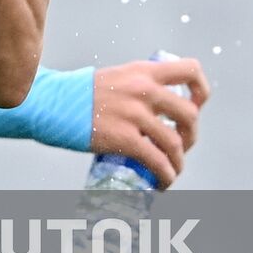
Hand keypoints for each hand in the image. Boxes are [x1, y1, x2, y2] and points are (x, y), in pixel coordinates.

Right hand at [90, 57, 210, 188]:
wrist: (51, 103)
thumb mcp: (115, 77)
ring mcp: (134, 114)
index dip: (201, 90)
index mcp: (143, 71)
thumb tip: (157, 104)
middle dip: (191, 134)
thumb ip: (137, 86)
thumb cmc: (79, 93)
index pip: (190, 70)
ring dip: (179, 161)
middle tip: (181, 144)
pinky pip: (157, 161)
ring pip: (175, 142)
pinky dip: (167, 175)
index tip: (197, 104)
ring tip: (172, 170)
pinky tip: (163, 182)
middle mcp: (143, 90)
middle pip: (189, 114)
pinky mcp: (124, 138)